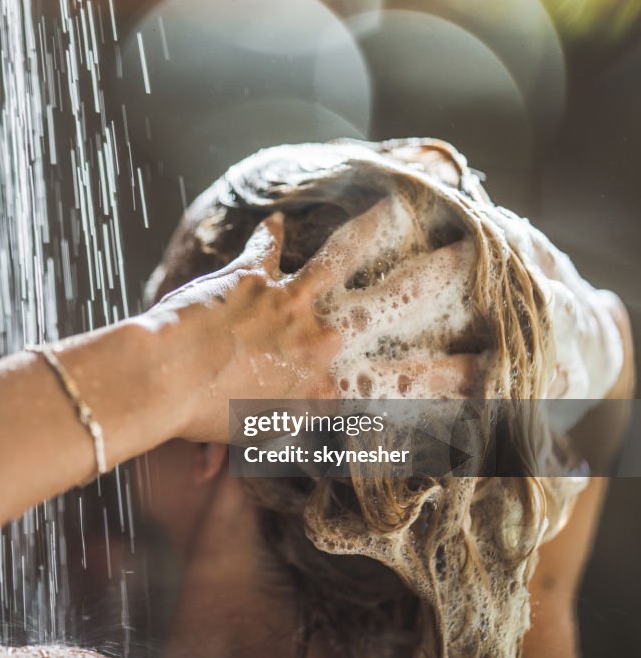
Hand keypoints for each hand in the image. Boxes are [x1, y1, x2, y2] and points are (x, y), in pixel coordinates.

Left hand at [144, 200, 486, 442]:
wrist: (164, 383)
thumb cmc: (209, 423)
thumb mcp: (267, 442)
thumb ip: (298, 438)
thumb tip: (323, 452)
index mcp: (332, 387)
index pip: (410, 384)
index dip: (459, 376)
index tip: (494, 367)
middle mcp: (323, 339)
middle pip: (396, 303)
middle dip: (438, 279)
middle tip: (470, 256)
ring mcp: (292, 302)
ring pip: (346, 255)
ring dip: (374, 229)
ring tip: (400, 205)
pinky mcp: (254, 277)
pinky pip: (267, 247)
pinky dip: (268, 235)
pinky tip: (274, 218)